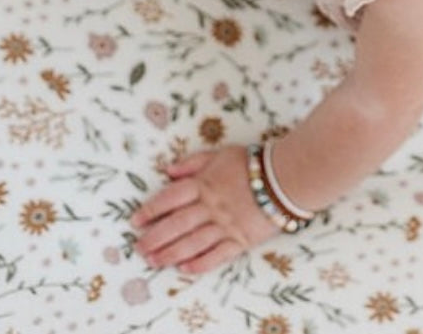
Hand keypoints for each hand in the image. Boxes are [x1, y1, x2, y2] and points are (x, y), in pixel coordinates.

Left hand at [132, 146, 277, 273]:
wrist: (286, 177)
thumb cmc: (252, 163)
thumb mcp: (220, 154)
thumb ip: (194, 162)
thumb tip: (169, 170)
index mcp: (205, 183)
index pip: (171, 197)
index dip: (152, 209)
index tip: (136, 220)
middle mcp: (211, 206)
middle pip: (177, 224)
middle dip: (155, 237)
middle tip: (138, 248)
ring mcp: (225, 225)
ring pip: (192, 242)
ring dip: (170, 253)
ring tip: (153, 262)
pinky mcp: (240, 240)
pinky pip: (216, 255)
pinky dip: (199, 263)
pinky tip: (184, 269)